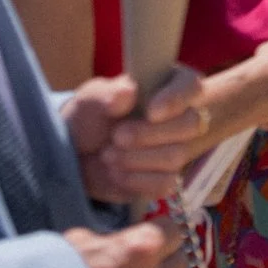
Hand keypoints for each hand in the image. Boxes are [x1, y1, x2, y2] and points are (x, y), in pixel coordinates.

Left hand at [66, 69, 208, 206]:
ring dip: (138, 158)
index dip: (176, 99)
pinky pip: (166, 183)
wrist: (76, 155)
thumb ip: (107, 95)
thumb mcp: (90, 100)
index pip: (189, 85)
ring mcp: (176, 147)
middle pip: (190, 124)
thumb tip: (128, 92)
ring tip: (107, 155)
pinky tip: (115, 173)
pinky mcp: (166, 177)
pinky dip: (136, 180)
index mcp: (167, 85)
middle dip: (150, 134)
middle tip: (117, 136)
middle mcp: (179, 115)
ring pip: (177, 156)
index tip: (151, 112)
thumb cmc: (89, 118)